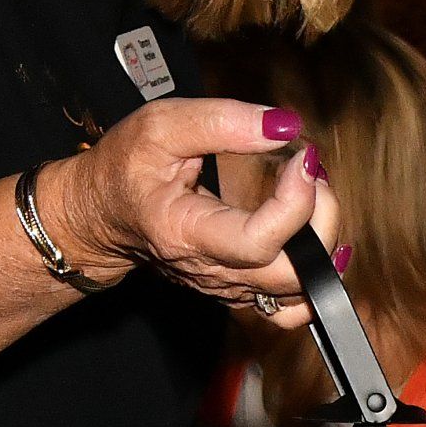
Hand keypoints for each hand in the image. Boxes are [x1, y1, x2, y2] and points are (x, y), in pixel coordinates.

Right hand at [43, 97, 338, 321]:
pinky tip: (319, 241)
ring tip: (314, 198)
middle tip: (312, 173)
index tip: (304, 158)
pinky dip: (316, 277)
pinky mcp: (239, 290)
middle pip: (289, 275)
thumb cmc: (125, 169)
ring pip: (298, 294)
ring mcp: (227, 288)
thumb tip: (284, 125)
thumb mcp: (161, 126)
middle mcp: (211, 272)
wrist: (102, 215)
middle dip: (320, 221)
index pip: (258, 241)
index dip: (295, 201)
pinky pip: (289, 305)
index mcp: (186, 234)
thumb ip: (224, 121)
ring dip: (323, 244)